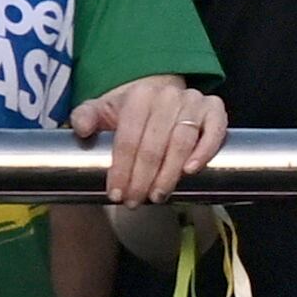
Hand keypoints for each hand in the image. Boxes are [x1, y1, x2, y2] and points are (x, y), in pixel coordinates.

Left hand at [70, 76, 228, 204]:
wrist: (162, 99)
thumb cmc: (131, 113)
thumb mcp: (103, 111)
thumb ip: (85, 116)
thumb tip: (82, 129)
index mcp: (140, 95)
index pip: (128, 138)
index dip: (121, 169)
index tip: (115, 194)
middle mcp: (169, 95)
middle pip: (153, 144)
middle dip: (142, 178)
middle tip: (134, 201)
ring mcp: (194, 100)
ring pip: (182, 141)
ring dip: (168, 173)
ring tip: (157, 196)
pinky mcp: (215, 109)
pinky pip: (214, 130)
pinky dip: (204, 151)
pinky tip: (190, 171)